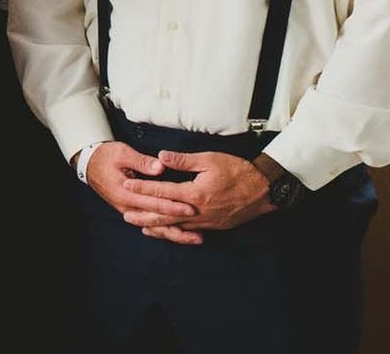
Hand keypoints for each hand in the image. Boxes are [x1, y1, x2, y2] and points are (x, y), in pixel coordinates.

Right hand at [83, 142, 196, 237]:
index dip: (173, 205)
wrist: (89, 164)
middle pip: (156, 221)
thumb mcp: (122, 153)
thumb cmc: (106, 156)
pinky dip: (166, 231)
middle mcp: (127, 206)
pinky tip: (180, 235)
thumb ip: (141, 161)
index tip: (191, 208)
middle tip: (199, 231)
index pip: (154, 202)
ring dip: (175, 234)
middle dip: (179, 226)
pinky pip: (150, 224)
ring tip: (196, 239)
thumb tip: (160, 167)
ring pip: (154, 227)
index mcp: (125, 192)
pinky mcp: (131, 211)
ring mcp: (129, 211)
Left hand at [121, 149, 273, 243]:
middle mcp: (198, 212)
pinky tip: (169, 231)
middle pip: (165, 215)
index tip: (127, 185)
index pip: (162, 191)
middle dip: (144, 215)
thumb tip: (160, 157)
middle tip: (125, 216)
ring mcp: (206, 222)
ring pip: (176, 227)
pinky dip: (175, 231)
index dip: (143, 189)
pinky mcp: (214, 226)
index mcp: (194, 194)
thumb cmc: (237, 171)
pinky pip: (189, 231)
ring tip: (141, 226)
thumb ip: (183, 160)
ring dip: (157, 226)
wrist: (264, 190)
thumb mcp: (209, 160)